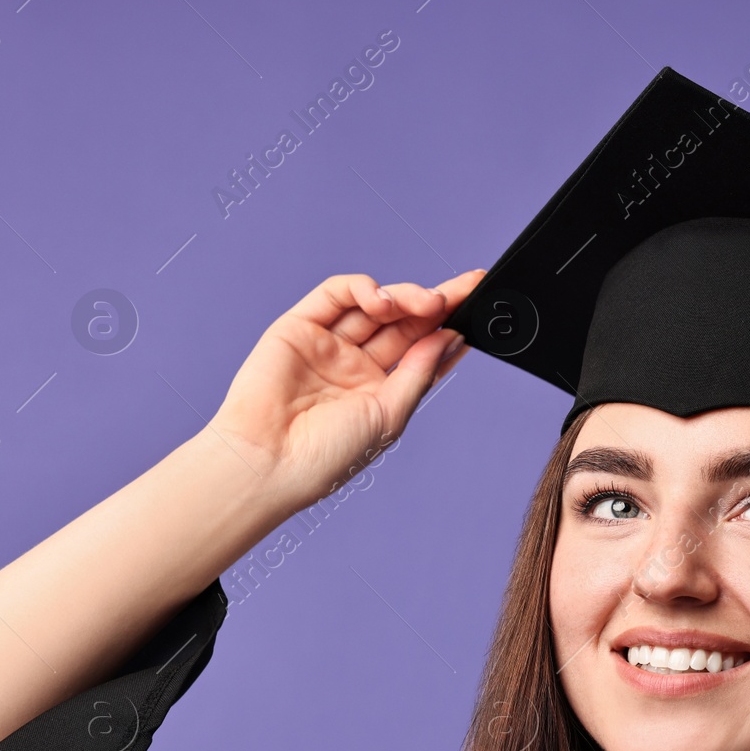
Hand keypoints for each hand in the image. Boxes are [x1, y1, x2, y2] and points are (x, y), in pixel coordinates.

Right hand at [207, 269, 484, 507]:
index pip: (422, 349)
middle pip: (404, 322)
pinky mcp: (299, 326)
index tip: (480, 306)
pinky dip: (363, 288)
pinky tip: (383, 300)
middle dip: (436, 303)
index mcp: (380, 389)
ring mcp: (328, 343)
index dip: (450, 327)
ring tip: (428, 302)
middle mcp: (356, 364)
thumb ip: (419, 372)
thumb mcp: (390, 414)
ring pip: (375, 305)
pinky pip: (336, 294)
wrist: (270, 462)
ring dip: (406, 297)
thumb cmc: (327, 454)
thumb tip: (452, 337)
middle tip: (463, 292)